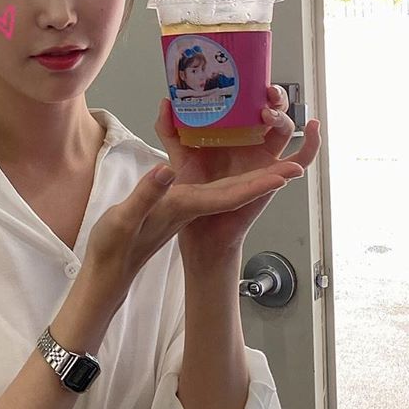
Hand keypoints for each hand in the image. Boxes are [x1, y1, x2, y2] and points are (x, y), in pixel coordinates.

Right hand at [84, 102, 310, 299]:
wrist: (111, 269)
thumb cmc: (117, 247)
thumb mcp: (126, 220)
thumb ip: (148, 194)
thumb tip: (167, 169)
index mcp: (188, 207)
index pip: (234, 195)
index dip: (263, 183)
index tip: (291, 170)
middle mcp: (196, 204)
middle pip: (242, 186)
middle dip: (270, 170)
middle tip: (296, 148)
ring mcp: (191, 203)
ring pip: (232, 182)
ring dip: (255, 164)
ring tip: (273, 140)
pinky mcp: (182, 200)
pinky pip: (212, 179)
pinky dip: (226, 163)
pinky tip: (228, 148)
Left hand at [154, 85, 321, 255]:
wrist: (196, 222)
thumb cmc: (192, 189)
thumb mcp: (178, 153)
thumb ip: (170, 128)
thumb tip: (166, 101)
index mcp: (232, 132)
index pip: (250, 102)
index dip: (254, 87)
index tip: (248, 76)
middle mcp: (251, 141)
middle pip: (273, 110)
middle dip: (274, 96)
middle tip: (264, 91)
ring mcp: (264, 157)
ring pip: (286, 130)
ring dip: (284, 117)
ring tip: (268, 114)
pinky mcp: (273, 176)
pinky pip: (300, 160)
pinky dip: (311, 145)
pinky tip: (313, 130)